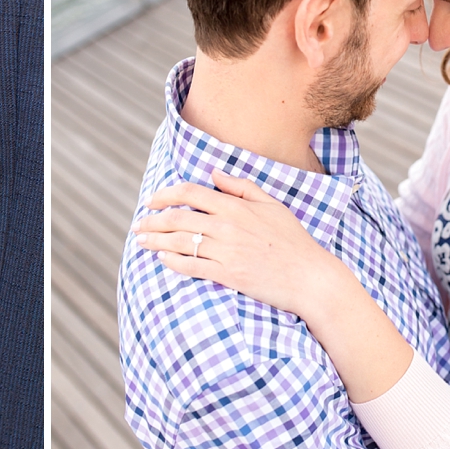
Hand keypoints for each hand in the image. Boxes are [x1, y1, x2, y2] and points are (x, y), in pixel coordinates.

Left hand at [134, 170, 354, 315]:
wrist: (311, 277)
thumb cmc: (294, 241)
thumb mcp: (272, 205)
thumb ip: (241, 186)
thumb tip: (214, 171)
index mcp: (236, 206)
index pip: (190, 193)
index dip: (165, 195)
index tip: (150, 200)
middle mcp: (227, 226)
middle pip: (178, 217)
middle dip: (152, 221)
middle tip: (138, 225)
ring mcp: (227, 251)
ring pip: (180, 242)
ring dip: (155, 241)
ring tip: (142, 242)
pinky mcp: (228, 275)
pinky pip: (192, 266)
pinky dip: (172, 262)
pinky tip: (162, 259)